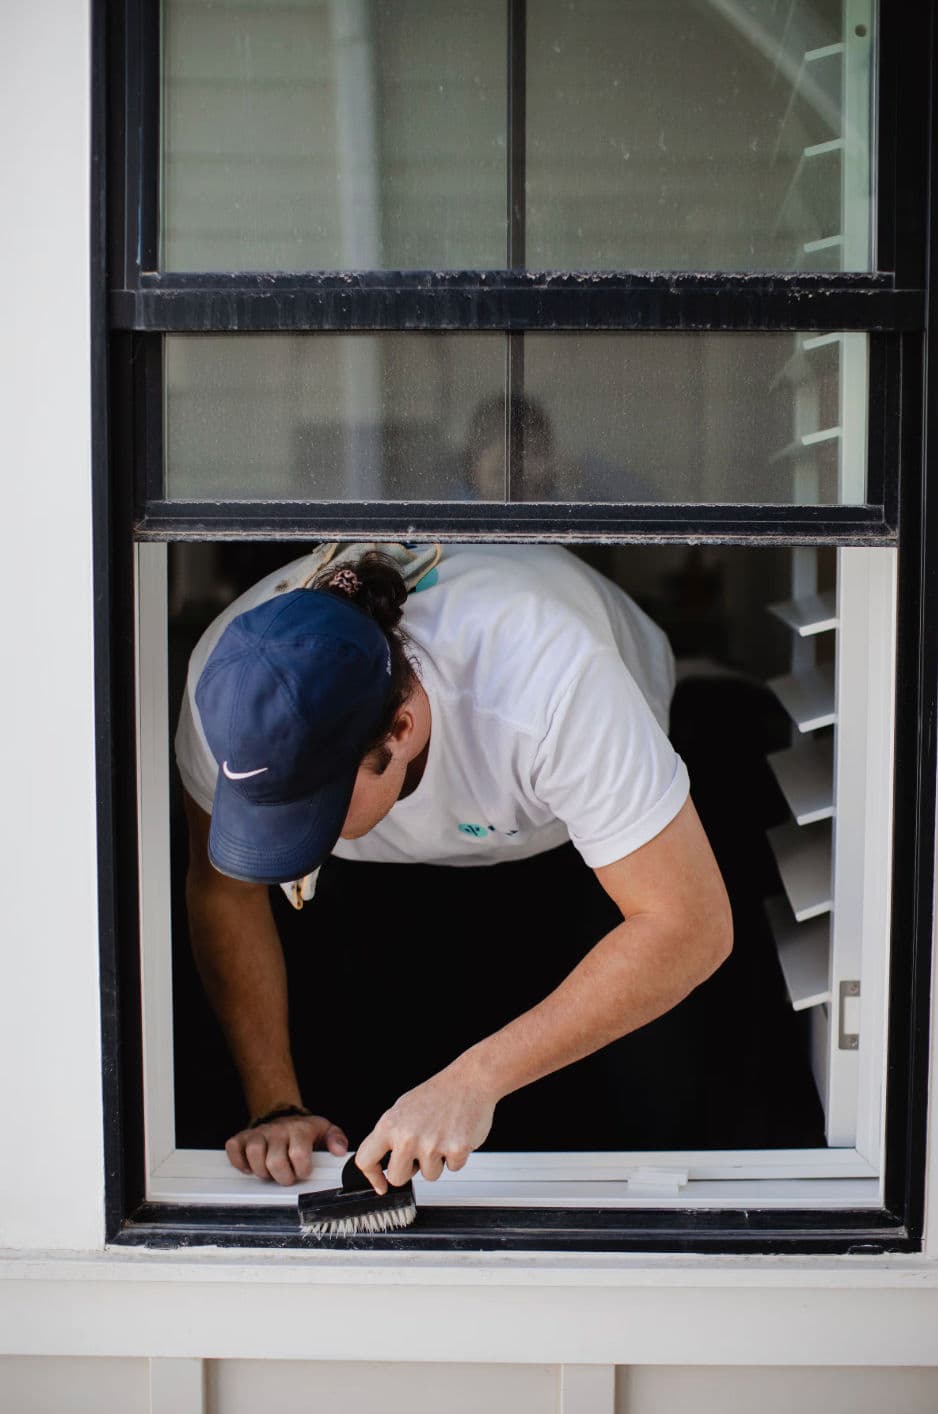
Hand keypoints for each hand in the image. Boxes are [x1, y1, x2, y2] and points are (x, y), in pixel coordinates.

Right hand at [225, 1112, 347, 1185]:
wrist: (285, 1116)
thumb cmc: (306, 1130)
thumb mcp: (326, 1131)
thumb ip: (336, 1139)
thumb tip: (339, 1151)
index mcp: (300, 1129)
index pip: (298, 1154)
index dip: (302, 1170)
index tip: (304, 1171)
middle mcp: (278, 1130)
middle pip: (275, 1161)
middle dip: (282, 1177)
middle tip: (288, 1177)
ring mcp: (259, 1133)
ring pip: (254, 1154)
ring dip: (262, 1171)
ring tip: (271, 1173)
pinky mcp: (243, 1136)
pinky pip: (234, 1148)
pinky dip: (239, 1162)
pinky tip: (250, 1167)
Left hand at [355, 1063, 495, 1192]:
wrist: (469, 1081)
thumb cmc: (438, 1093)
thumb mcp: (402, 1108)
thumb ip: (390, 1134)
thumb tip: (381, 1158)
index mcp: (390, 1125)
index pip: (365, 1160)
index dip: (372, 1176)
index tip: (380, 1185)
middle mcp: (407, 1136)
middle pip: (397, 1178)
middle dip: (409, 1171)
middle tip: (420, 1153)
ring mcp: (432, 1145)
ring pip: (429, 1175)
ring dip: (436, 1162)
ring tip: (441, 1136)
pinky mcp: (456, 1150)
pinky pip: (453, 1168)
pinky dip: (456, 1156)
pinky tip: (455, 1135)